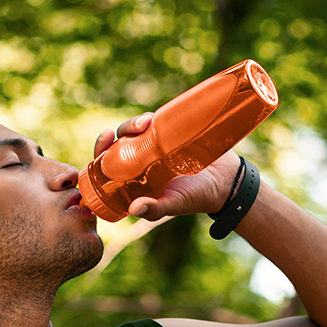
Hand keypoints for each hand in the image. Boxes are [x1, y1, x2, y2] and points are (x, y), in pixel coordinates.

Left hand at [94, 113, 240, 220]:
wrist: (227, 181)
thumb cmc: (196, 198)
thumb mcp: (173, 204)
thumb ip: (155, 209)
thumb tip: (133, 210)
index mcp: (133, 179)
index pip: (108, 164)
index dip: (100, 152)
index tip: (104, 142)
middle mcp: (140, 161)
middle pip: (119, 143)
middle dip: (115, 134)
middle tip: (121, 132)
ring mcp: (155, 146)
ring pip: (135, 130)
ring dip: (134, 123)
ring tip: (146, 123)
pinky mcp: (170, 132)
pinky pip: (156, 120)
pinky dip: (152, 116)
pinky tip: (152, 116)